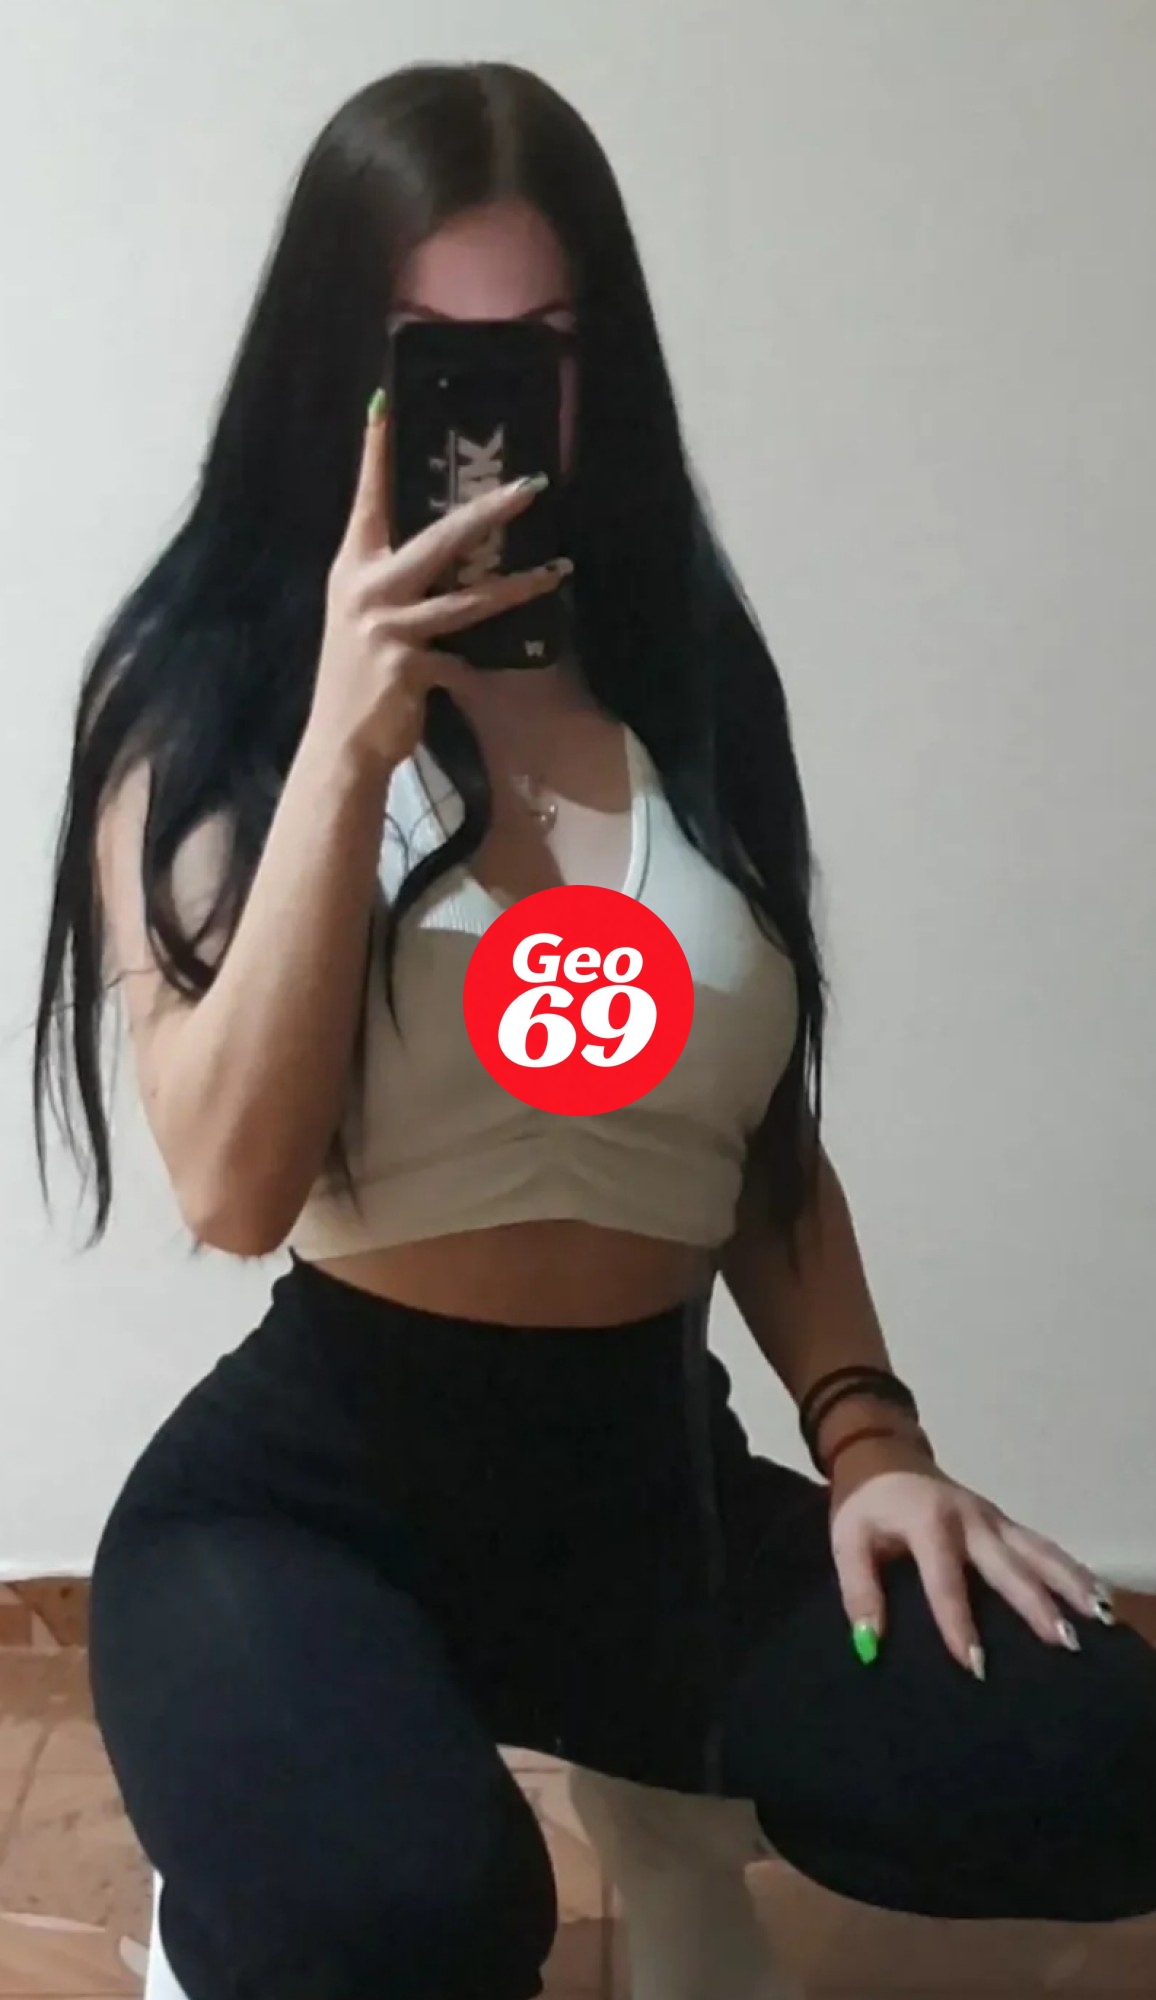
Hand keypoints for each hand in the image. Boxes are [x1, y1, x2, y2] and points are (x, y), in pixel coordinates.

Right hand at [307, 394, 570, 772]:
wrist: (341, 744)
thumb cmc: (359, 679)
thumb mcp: (365, 619)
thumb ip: (397, 585)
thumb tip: (449, 557)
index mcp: (353, 567)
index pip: (368, 497)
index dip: (376, 451)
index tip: (385, 402)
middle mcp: (366, 588)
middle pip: (438, 537)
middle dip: (488, 510)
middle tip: (530, 485)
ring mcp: (387, 627)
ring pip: (467, 598)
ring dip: (518, 585)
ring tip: (558, 570)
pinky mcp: (409, 664)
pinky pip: (465, 652)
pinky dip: (492, 653)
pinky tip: (520, 653)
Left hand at [828, 1433, 1116, 1676]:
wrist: (886, 1456)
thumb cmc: (866, 1505)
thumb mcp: (846, 1540)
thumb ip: (858, 1589)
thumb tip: (871, 1643)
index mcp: (927, 1521)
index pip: (944, 1577)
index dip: (957, 1621)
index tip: (975, 1664)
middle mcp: (969, 1518)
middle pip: (1007, 1562)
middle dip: (1034, 1602)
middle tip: (1060, 1641)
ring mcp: (993, 1518)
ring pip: (1037, 1550)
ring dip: (1068, 1582)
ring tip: (1096, 1616)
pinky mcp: (1005, 1523)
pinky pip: (1042, 1547)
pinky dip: (1070, 1569)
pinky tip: (1095, 1595)